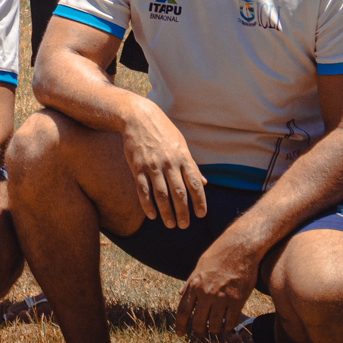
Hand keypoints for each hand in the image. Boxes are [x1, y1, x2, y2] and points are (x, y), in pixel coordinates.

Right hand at [122, 101, 206, 227]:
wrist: (138, 117)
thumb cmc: (163, 131)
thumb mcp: (181, 144)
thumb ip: (192, 165)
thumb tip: (204, 183)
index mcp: (183, 157)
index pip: (194, 183)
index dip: (199, 201)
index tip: (201, 215)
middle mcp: (169, 163)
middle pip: (179, 192)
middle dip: (183, 211)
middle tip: (184, 225)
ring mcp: (152, 165)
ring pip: (161, 194)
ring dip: (166, 212)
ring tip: (170, 224)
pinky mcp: (138, 167)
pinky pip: (143, 190)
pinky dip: (147, 204)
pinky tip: (151, 215)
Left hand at [175, 234, 260, 337]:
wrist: (239, 247)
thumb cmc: (219, 254)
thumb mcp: (199, 266)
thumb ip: (190, 281)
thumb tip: (181, 293)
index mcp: (194, 284)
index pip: (183, 311)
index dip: (180, 325)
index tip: (180, 333)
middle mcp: (206, 293)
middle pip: (198, 322)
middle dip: (199, 330)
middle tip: (202, 331)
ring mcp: (222, 297)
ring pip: (215, 325)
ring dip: (214, 330)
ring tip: (215, 328)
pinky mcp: (237, 300)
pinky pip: (231, 321)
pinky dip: (228, 326)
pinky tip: (228, 324)